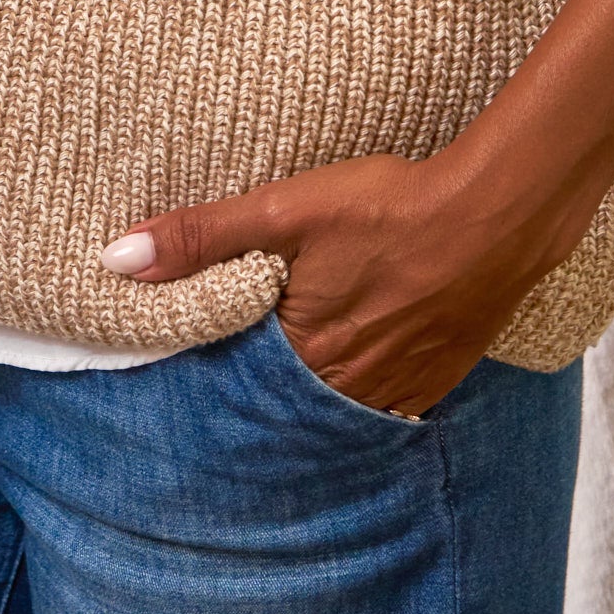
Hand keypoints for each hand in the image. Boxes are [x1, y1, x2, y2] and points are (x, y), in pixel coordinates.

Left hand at [99, 141, 582, 418]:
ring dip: (306, 390)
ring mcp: (397, 391)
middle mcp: (348, 389)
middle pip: (281, 400)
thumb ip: (200, 236)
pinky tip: (349, 361)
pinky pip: (381, 403)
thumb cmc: (388, 208)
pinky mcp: (434, 380)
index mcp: (302, 355)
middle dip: (254, 384)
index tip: (187, 353)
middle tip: (232, 362)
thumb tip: (117, 259)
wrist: (496, 214)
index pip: (231, 379)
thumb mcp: (283, 210)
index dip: (209, 363)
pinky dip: (357, 389)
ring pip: (331, 405)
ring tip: (290, 361)